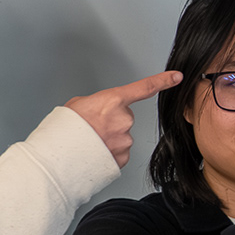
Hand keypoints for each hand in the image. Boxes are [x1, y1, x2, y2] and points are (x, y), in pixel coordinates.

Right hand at [64, 71, 182, 166]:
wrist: (58, 157)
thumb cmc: (64, 130)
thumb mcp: (77, 105)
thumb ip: (97, 104)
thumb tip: (100, 112)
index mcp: (113, 101)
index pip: (144, 88)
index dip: (162, 81)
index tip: (176, 77)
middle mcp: (124, 119)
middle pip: (124, 117)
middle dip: (111, 122)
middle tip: (92, 128)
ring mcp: (125, 140)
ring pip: (121, 136)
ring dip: (109, 139)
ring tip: (90, 142)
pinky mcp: (123, 157)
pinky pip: (119, 152)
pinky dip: (109, 153)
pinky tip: (95, 152)